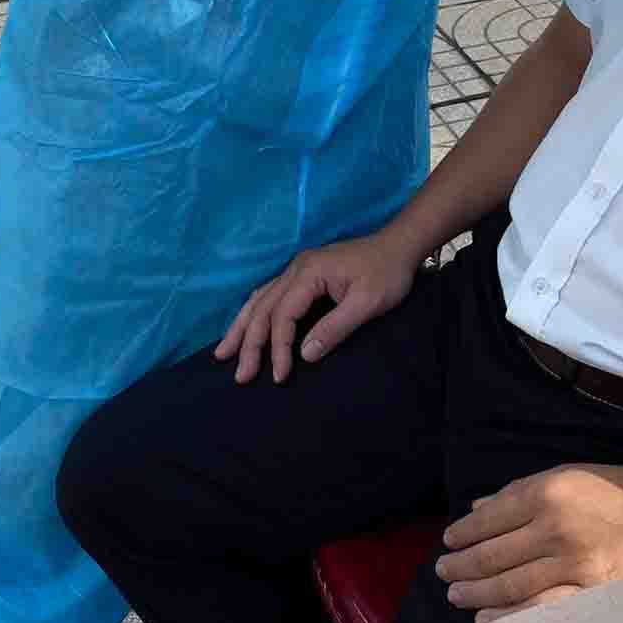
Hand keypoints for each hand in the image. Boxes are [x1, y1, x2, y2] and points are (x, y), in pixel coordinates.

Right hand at [214, 230, 421, 383]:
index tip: (280, 375)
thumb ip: (334, 328)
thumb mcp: (367, 303)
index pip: (282, 315)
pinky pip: (270, 294)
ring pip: (260, 299)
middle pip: (263, 308)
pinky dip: (254, 313)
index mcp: (309, 273)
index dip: (278, 347)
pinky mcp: (304, 273)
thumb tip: (303, 355)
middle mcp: (296, 268)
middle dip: (248, 343)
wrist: (399, 246)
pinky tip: (245, 324)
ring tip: (223, 353)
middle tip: (240, 376)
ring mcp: (298, 269)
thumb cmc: (387, 274)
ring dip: (241, 327)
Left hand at [437, 463, 622, 622]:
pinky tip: (485, 616)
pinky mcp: (589, 592)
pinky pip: (538, 609)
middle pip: (493, 555)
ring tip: (455, 593)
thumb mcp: (563, 475)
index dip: (463, 533)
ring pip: (509, 586)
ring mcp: (572, 565)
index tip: (448, 541)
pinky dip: (507, 615)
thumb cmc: (609, 490)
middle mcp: (555, 529)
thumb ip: (518, 492)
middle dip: (461, 566)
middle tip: (442, 571)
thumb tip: (476, 510)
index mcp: (547, 494)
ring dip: (474, 592)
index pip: (490, 519)